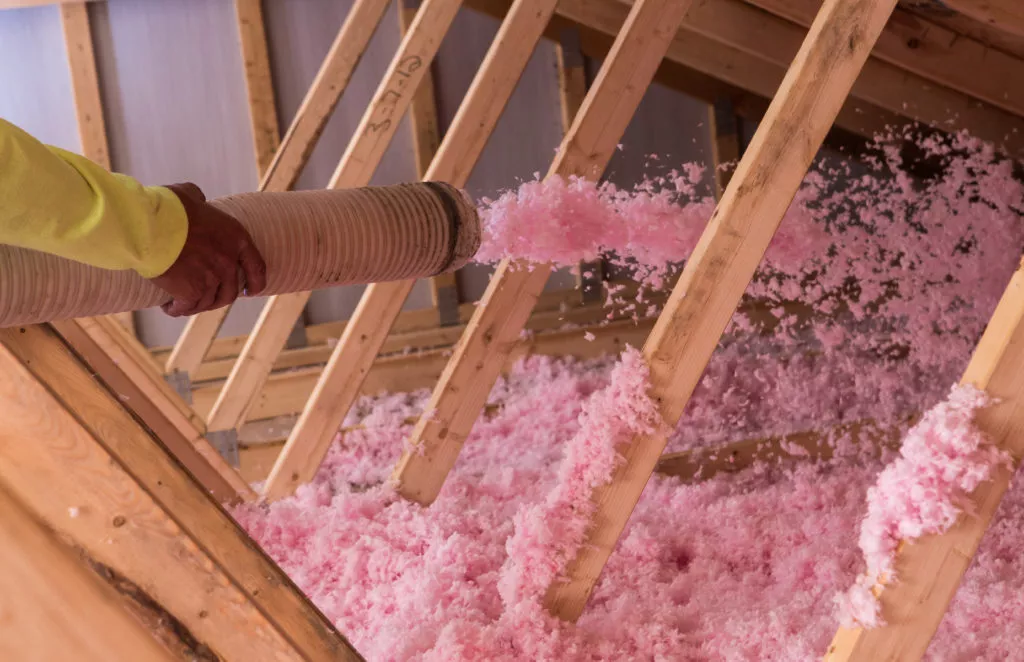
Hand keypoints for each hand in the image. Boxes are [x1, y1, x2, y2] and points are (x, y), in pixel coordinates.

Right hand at [149, 182, 266, 316]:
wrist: (149, 226)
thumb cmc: (168, 208)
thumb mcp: (191, 194)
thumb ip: (201, 200)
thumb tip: (199, 200)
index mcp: (236, 238)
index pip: (257, 268)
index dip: (256, 282)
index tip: (251, 291)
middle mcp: (228, 261)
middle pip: (231, 291)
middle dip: (219, 297)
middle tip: (206, 297)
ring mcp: (212, 279)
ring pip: (209, 302)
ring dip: (197, 304)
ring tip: (183, 302)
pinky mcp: (192, 292)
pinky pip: (187, 307)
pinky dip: (178, 309)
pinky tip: (169, 307)